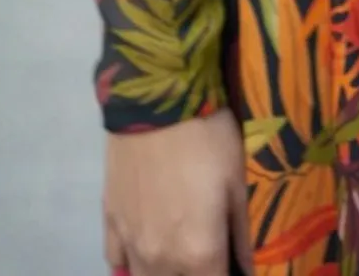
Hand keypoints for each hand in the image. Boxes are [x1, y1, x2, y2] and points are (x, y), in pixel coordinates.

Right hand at [103, 112, 253, 275]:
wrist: (157, 102)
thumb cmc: (208, 139)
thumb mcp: (237, 183)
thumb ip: (242, 234)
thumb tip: (249, 268)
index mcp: (198, 254)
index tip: (234, 266)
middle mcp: (158, 261)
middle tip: (212, 257)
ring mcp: (129, 243)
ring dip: (165, 275)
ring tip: (183, 257)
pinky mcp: (109, 221)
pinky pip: (116, 262)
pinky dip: (132, 264)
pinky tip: (146, 252)